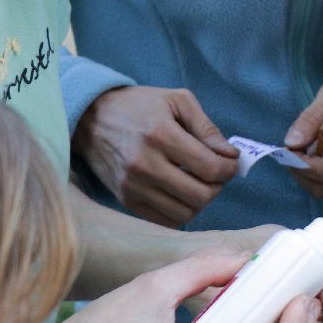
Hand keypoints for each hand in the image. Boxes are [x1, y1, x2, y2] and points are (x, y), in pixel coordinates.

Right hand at [74, 86, 239, 226]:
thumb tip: (231, 155)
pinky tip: (181, 193)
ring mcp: (133, 187)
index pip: (210, 168)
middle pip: (200, 195)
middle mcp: (144, 165)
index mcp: (160, 135)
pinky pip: (165, 221)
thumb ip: (207, 128)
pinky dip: (180, 211)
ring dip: (200, 201)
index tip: (230, 162)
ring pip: (184, 213)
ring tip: (199, 182)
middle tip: (217, 173)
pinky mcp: (126, 201)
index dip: (229, 168)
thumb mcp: (177, 101)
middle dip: (218, 186)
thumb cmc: (140, 106)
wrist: (92, 119)